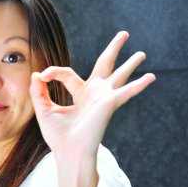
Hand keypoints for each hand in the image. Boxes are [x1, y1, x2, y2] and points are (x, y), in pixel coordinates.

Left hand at [29, 31, 155, 157]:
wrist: (68, 152)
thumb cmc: (58, 136)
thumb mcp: (44, 110)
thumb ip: (38, 91)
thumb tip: (36, 73)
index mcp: (80, 94)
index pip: (67, 73)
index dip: (53, 71)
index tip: (43, 76)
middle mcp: (94, 93)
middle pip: (105, 64)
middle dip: (114, 49)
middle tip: (123, 34)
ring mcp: (104, 97)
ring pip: (120, 75)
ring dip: (131, 64)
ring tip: (142, 53)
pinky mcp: (109, 103)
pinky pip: (126, 92)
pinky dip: (138, 85)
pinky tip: (151, 76)